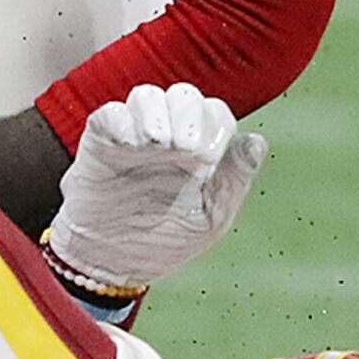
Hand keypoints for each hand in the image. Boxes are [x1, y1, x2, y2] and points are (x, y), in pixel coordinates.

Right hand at [45, 83, 266, 294]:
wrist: (114, 263)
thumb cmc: (166, 239)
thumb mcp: (210, 218)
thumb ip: (234, 179)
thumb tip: (256, 142)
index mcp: (201, 149)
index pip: (216, 114)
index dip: (216, 127)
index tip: (209, 159)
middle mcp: (170, 135)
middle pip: (184, 95)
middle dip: (189, 113)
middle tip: (186, 148)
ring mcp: (135, 136)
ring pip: (147, 97)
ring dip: (156, 113)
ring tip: (158, 143)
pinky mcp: (102, 142)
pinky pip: (111, 114)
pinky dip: (122, 121)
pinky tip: (129, 145)